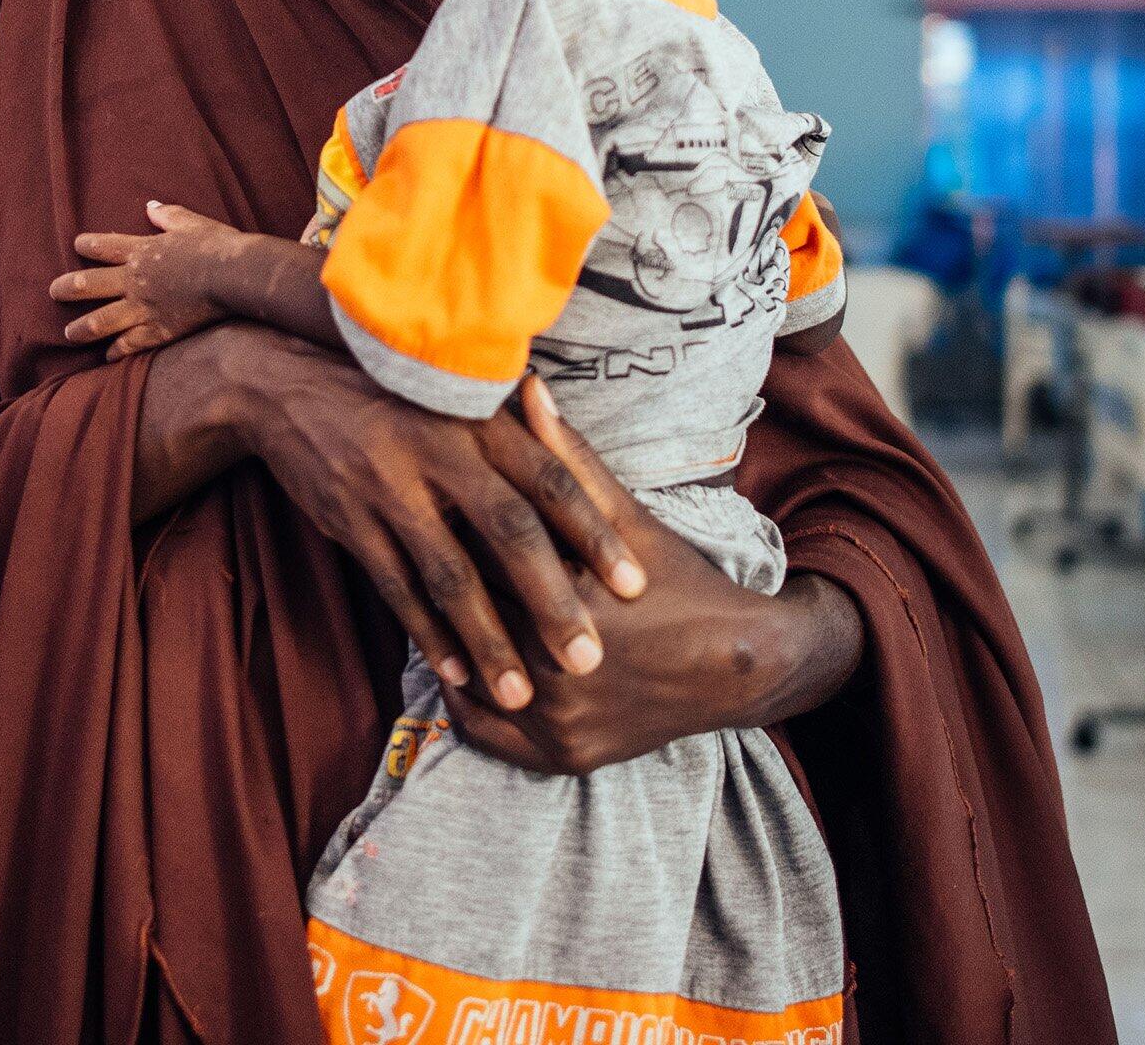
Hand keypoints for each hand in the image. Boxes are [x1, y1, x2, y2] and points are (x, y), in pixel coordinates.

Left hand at [52, 201, 247, 358]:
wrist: (233, 276)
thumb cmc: (215, 245)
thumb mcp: (190, 222)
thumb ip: (167, 215)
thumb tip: (151, 207)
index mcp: (141, 251)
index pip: (104, 246)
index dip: (87, 245)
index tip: (76, 245)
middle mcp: (135, 280)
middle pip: (89, 284)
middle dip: (67, 289)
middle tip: (53, 292)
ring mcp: (144, 308)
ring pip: (100, 320)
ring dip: (81, 328)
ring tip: (69, 334)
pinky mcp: (158, 331)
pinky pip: (129, 344)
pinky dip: (116, 351)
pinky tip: (107, 356)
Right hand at [149, 325, 649, 714]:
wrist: (286, 386)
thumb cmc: (392, 393)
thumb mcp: (454, 394)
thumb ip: (516, 425)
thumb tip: (579, 445)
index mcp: (477, 420)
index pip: (550, 479)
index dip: (594, 532)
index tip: (635, 585)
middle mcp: (439, 454)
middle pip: (508, 534)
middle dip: (551, 601)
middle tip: (590, 659)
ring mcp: (391, 491)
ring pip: (449, 576)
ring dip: (487, 639)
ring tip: (522, 693)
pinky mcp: (351, 524)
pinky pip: (395, 590)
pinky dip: (426, 635)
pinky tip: (455, 675)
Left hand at [436, 379, 861, 774]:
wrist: (736, 664)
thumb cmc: (677, 579)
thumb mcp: (623, 515)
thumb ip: (567, 457)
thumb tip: (526, 386)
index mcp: (570, 600)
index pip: (479, 558)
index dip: (447, 528)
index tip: (420, 500)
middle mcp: (560, 668)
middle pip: (471, 618)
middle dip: (440, 581)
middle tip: (408, 546)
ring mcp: (559, 721)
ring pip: (470, 674)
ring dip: (445, 641)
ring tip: (424, 602)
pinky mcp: (562, 758)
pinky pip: (484, 733)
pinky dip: (463, 700)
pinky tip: (454, 664)